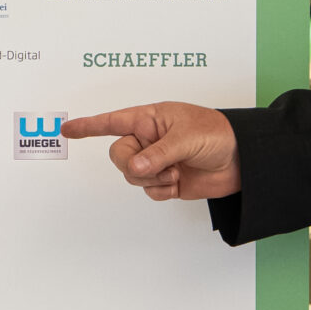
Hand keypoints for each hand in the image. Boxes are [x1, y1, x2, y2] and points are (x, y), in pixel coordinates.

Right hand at [62, 102, 241, 200]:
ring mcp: (157, 161)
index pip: (112, 121)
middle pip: (118, 155)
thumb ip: (158, 153)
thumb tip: (135, 167)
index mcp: (151, 119)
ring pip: (132, 175)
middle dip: (133, 164)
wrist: (243, 160)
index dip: (88, 126)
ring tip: (176, 171)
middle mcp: (149, 139)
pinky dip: (161, 190)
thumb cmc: (219, 134)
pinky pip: (148, 190)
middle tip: (156, 165)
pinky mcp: (166, 181)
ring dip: (152, 178)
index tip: (66, 130)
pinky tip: (178, 182)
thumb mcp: (187, 137)